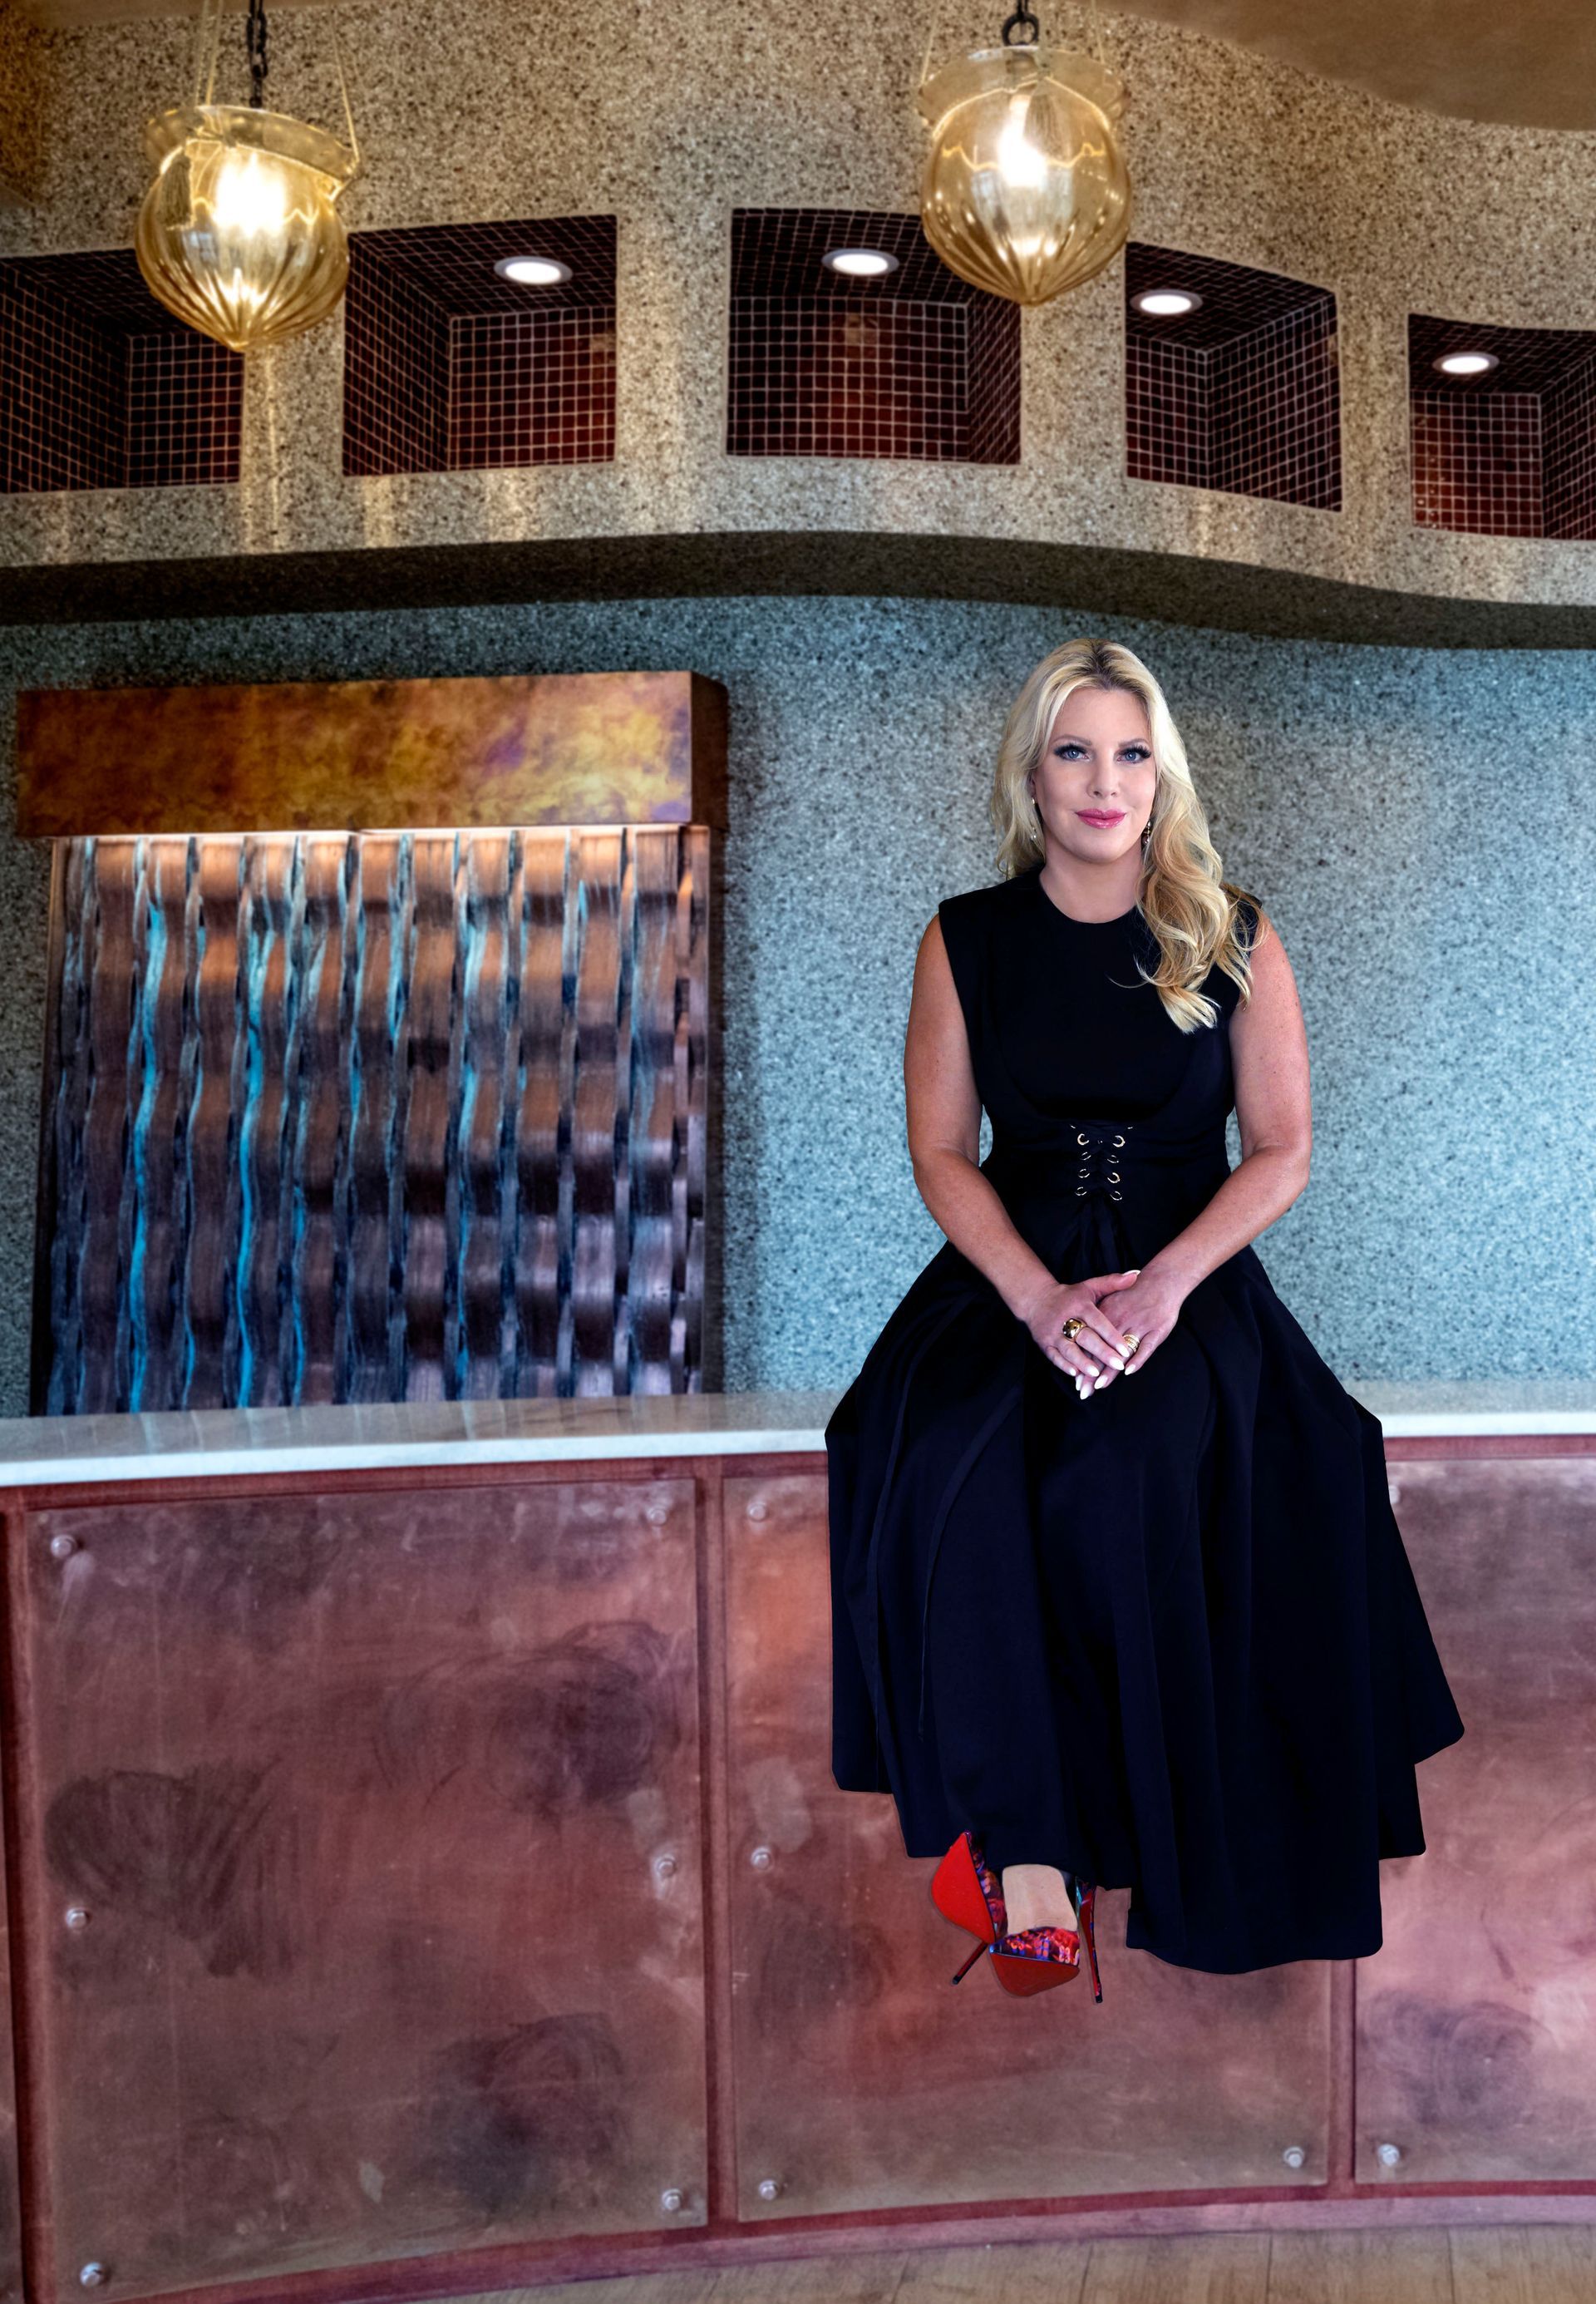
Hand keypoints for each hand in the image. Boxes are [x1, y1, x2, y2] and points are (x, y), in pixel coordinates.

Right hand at [1021, 1268, 1143, 1398]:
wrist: (1036, 1300)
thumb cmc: (1070, 1296)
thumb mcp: (1090, 1286)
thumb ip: (1113, 1282)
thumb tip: (1137, 1274)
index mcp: (1079, 1305)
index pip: (1098, 1321)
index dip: (1112, 1336)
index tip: (1126, 1349)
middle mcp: (1065, 1318)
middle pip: (1085, 1337)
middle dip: (1102, 1352)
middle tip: (1118, 1365)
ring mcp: (1053, 1332)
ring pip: (1069, 1349)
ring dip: (1082, 1361)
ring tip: (1096, 1372)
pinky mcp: (1044, 1343)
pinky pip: (1054, 1356)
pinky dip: (1064, 1365)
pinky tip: (1075, 1374)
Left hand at [1076, 1265, 1187, 1394]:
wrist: (1162, 1280)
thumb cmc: (1134, 1293)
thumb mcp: (1111, 1301)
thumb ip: (1098, 1322)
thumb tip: (1084, 1345)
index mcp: (1106, 1315)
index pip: (1091, 1344)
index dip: (1083, 1363)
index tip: (1077, 1382)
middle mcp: (1120, 1321)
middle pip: (1103, 1351)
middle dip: (1092, 1373)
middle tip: (1083, 1392)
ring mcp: (1139, 1325)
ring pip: (1121, 1352)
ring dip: (1110, 1370)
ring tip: (1100, 1386)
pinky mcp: (1157, 1330)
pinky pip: (1146, 1347)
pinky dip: (1137, 1358)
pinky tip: (1129, 1370)